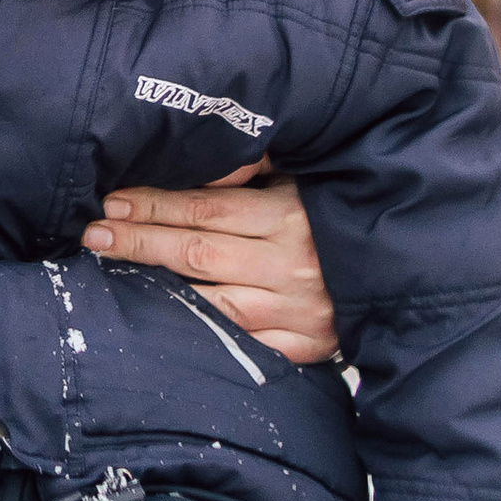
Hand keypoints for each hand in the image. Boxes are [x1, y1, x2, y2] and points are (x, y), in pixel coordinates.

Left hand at [84, 162, 338, 365]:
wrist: (405, 272)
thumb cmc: (339, 215)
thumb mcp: (305, 178)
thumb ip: (256, 166)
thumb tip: (204, 153)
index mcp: (290, 217)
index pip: (206, 211)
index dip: (155, 205)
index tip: (113, 201)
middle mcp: (290, 267)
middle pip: (198, 254)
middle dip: (140, 242)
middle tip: (94, 234)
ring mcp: (296, 313)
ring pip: (212, 304)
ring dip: (157, 290)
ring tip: (113, 275)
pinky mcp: (304, 347)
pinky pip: (243, 345)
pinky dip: (202, 335)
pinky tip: (164, 323)